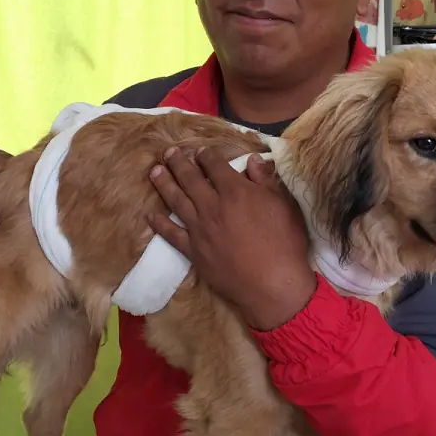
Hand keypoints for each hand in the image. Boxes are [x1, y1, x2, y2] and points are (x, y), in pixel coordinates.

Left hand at [148, 146, 316, 330]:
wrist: (274, 284)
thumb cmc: (285, 243)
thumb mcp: (284, 205)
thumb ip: (265, 180)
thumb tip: (252, 159)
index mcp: (235, 191)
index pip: (215, 166)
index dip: (206, 155)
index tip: (200, 151)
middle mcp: (212, 206)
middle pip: (190, 179)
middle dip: (179, 163)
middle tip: (168, 152)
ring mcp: (200, 229)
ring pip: (177, 201)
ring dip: (164, 184)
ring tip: (154, 171)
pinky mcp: (193, 251)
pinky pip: (171, 234)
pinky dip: (159, 224)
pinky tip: (150, 215)